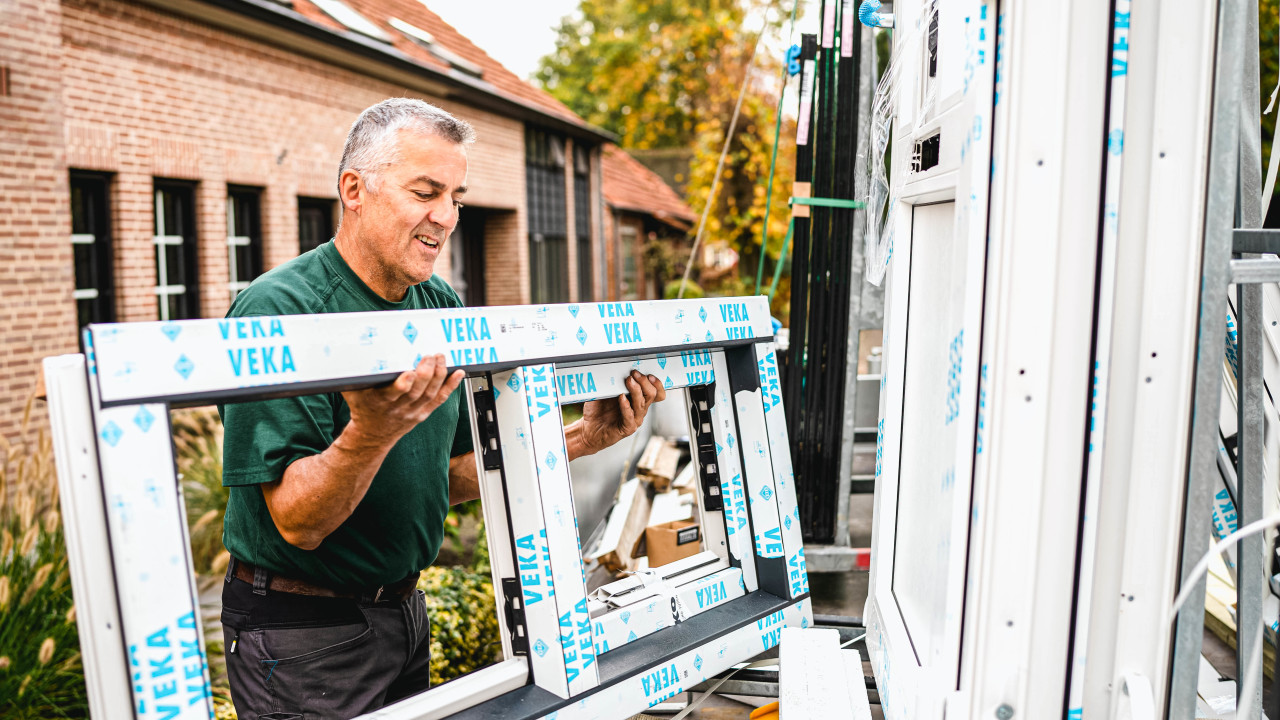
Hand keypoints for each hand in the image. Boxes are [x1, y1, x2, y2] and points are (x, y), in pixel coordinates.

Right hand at [341, 354, 463, 447]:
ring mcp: (413, 411)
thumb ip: (349, 377)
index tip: (408, 373)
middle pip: (416, 390)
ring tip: (442, 358)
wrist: (371, 436)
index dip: (403, 384)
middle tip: (430, 355)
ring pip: (430, 393)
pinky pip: (439, 399)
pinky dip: (450, 386)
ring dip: (439, 375)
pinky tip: (458, 373)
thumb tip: (339, 355)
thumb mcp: (352, 393)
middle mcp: (399, 407)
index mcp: (381, 401)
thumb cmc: (363, 409)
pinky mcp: (423, 413)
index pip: (394, 393)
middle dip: (425, 373)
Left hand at [572, 370, 666, 456]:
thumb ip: (613, 381)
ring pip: (642, 404)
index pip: (656, 392)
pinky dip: (626, 406)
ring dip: (636, 391)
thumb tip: (613, 367)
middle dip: (644, 382)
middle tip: (634, 374)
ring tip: (629, 381)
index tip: (648, 373)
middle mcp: (639, 409)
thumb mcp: (606, 392)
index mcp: (638, 400)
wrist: (589, 429)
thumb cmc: (598, 410)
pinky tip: (622, 398)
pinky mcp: (627, 428)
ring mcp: (634, 419)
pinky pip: (630, 417)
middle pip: (652, 395)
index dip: (656, 383)